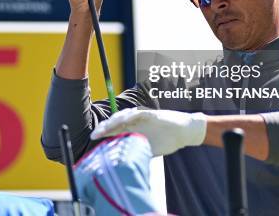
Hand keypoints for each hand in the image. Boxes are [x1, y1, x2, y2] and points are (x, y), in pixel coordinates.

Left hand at [90, 108, 206, 155]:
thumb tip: (123, 164)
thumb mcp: (149, 148)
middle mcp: (135, 121)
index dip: (104, 133)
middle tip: (94, 135)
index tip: (94, 140)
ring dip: (113, 122)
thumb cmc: (167, 140)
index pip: (115, 130)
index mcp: (133, 129)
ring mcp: (142, 116)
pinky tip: (121, 120)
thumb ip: (137, 151)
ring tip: (104, 128)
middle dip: (104, 128)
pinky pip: (137, 113)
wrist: (184, 131)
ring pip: (124, 116)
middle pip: (116, 122)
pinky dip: (129, 116)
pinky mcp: (150, 113)